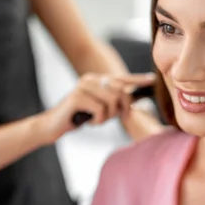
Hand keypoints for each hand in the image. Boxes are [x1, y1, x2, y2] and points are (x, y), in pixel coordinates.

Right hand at [40, 72, 155, 141]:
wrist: (52, 125)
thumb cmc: (78, 117)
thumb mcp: (98, 107)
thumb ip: (112, 102)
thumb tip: (132, 103)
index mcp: (96, 79)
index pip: (122, 78)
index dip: (138, 80)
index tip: (152, 80)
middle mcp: (90, 79)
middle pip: (121, 92)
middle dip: (123, 108)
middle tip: (117, 117)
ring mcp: (83, 87)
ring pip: (112, 102)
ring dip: (108, 117)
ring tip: (98, 120)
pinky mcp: (77, 98)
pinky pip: (100, 110)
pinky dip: (98, 121)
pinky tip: (89, 123)